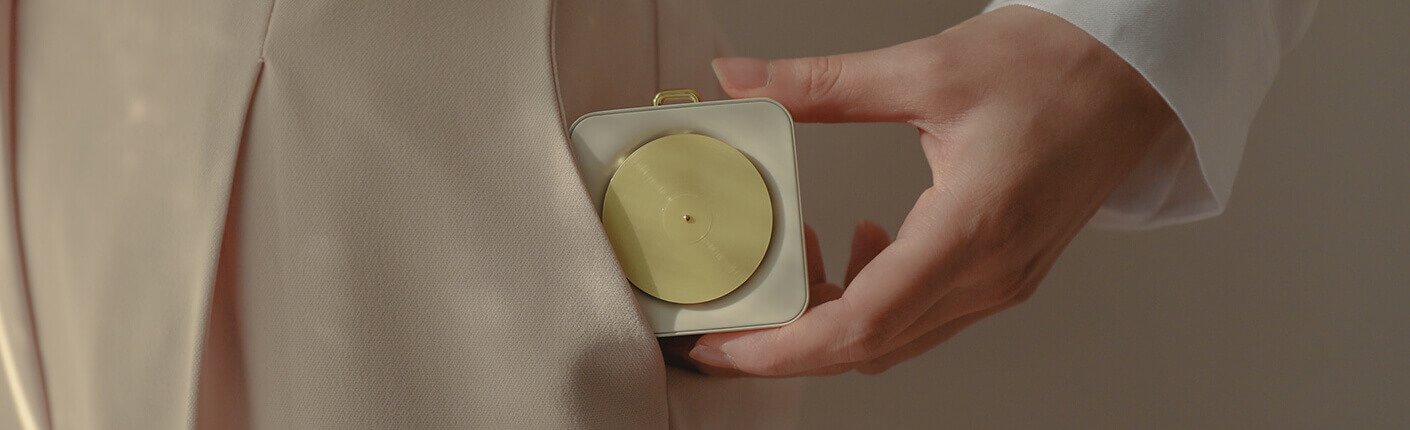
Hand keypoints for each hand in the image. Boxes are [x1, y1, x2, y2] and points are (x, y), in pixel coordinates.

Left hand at [662, 6, 1179, 375]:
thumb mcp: (926, 68)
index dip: (783, 346)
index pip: (862, 322)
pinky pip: (926, 316)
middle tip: (728, 324)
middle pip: (870, 346)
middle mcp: (992, 273)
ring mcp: (1003, 282)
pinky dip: (876, 299)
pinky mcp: (1006, 273)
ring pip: (897, 338)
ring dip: (833, 318)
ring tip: (794, 259)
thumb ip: (823, 83)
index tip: (727, 344)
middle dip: (788, 343)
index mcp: (973, 228)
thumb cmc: (1056, 68)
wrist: (1133, 74)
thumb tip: (744, 79)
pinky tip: (865, 242)